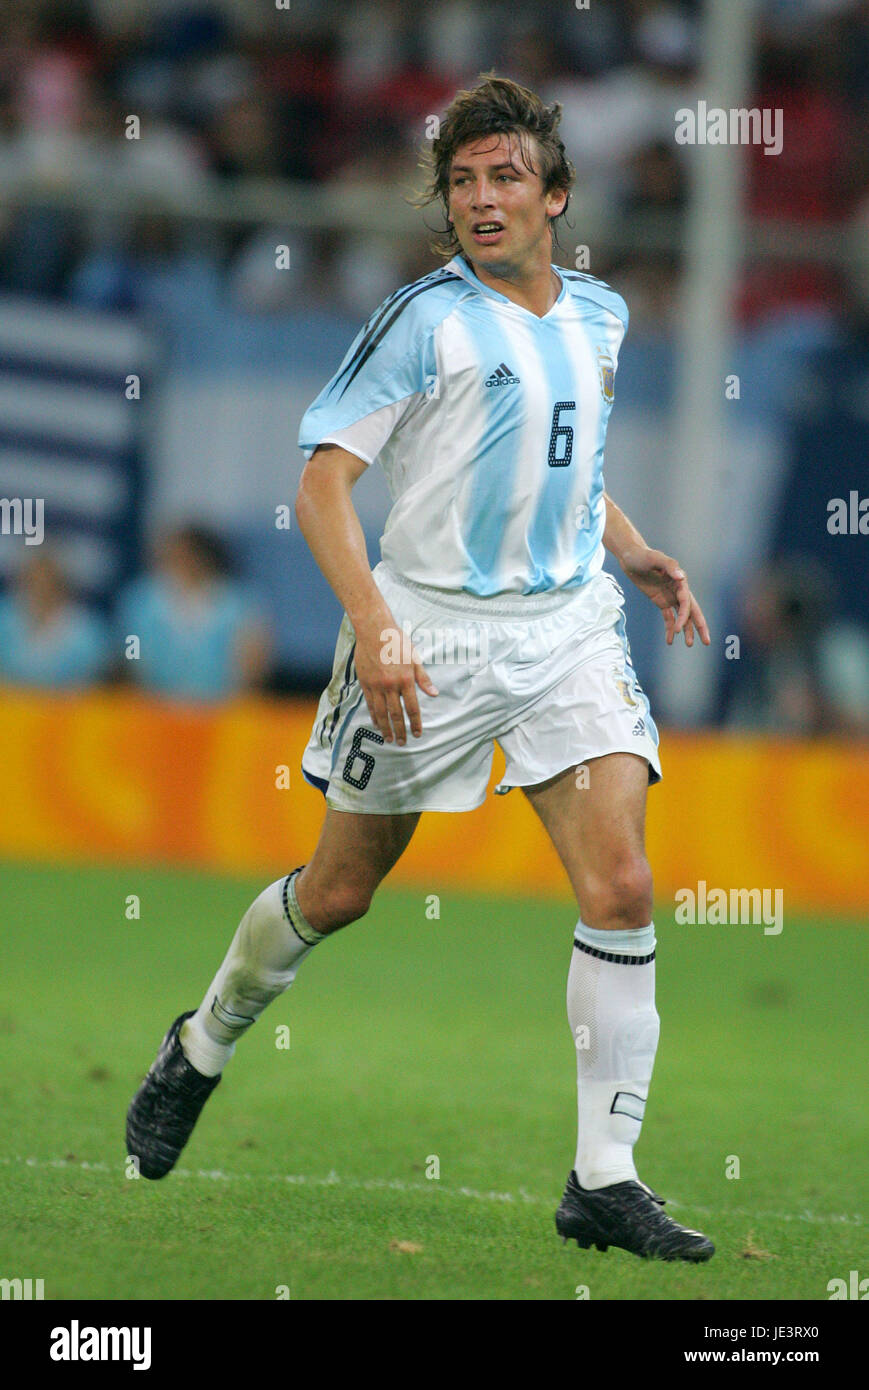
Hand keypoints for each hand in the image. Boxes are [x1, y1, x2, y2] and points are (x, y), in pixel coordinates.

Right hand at [353, 611, 438, 743]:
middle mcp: (391, 685)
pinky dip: (373, 716)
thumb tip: (434, 694)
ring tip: (389, 739)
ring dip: (386, 728)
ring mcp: (376, 685)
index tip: (417, 734)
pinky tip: (376, 724)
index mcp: (406, 680)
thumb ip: (424, 678)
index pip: (412, 708)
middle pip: (396, 714)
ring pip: (381, 712)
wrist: (374, 630)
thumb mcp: (415, 658)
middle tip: (403, 743)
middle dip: (400, 730)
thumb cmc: (397, 642)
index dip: (415, 723)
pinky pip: (370, 704)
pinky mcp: (365, 683)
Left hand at [619, 546, 710, 646]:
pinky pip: (668, 617)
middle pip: (692, 611)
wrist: (630, 556)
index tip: (677, 628)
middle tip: (706, 642)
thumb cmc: (643, 555)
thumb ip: (669, 565)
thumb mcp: (655, 558)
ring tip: (689, 644)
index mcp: (680, 581)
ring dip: (686, 630)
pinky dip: (669, 629)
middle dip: (699, 626)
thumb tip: (681, 577)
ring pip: (682, 616)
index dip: (684, 616)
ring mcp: (670, 596)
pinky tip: (670, 641)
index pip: (686, 602)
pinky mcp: (661, 601)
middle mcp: (678, 590)